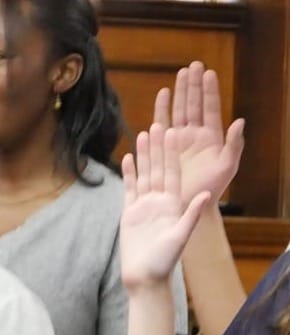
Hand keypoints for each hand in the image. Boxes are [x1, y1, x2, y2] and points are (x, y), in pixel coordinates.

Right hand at [120, 124, 210, 290]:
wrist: (144, 277)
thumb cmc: (163, 261)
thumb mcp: (180, 237)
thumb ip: (191, 215)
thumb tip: (206, 195)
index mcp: (174, 204)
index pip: (172, 173)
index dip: (171, 153)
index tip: (171, 133)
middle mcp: (160, 201)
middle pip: (158, 169)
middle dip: (157, 147)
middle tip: (156, 124)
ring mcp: (145, 205)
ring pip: (144, 175)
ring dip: (143, 156)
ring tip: (141, 135)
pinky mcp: (130, 213)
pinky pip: (129, 189)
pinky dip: (129, 174)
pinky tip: (128, 159)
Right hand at [153, 61, 243, 202]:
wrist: (189, 202)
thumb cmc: (212, 187)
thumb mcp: (228, 166)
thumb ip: (234, 144)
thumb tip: (240, 121)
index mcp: (212, 137)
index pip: (210, 108)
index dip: (209, 91)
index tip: (209, 72)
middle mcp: (195, 135)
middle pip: (193, 104)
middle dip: (193, 85)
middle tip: (194, 65)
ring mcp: (178, 140)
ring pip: (178, 110)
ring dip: (179, 93)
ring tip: (180, 75)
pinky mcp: (164, 146)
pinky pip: (161, 124)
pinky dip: (161, 109)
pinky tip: (162, 95)